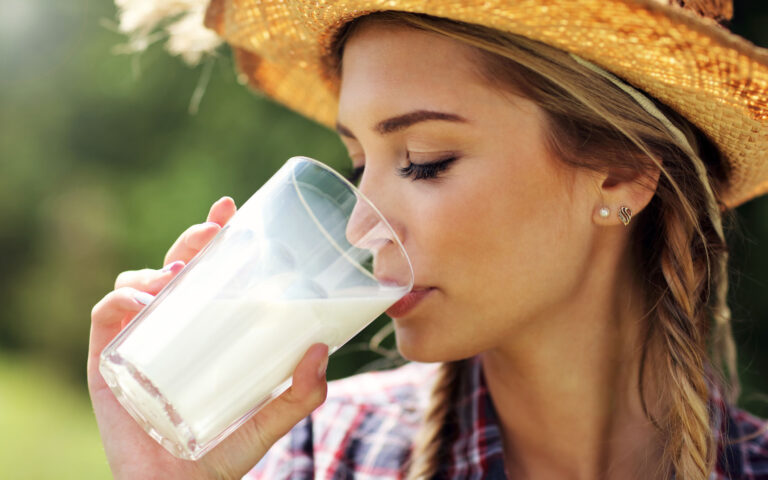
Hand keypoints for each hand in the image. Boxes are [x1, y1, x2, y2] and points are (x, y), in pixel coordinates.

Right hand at [87, 197, 328, 478]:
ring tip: (181, 274)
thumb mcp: (268, 422)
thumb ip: (299, 396)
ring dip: (158, 267)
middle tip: (213, 232)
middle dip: (191, 240)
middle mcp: (170, 329)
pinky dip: (122, 299)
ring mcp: (137, 341)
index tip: (230, 209)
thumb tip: (322, 352)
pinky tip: (144, 303)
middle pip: (174, 268)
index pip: (208, 275)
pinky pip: (107, 314)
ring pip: (138, 282)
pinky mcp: (107, 360)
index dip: (214, 238)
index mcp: (204, 333)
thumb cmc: (220, 456)